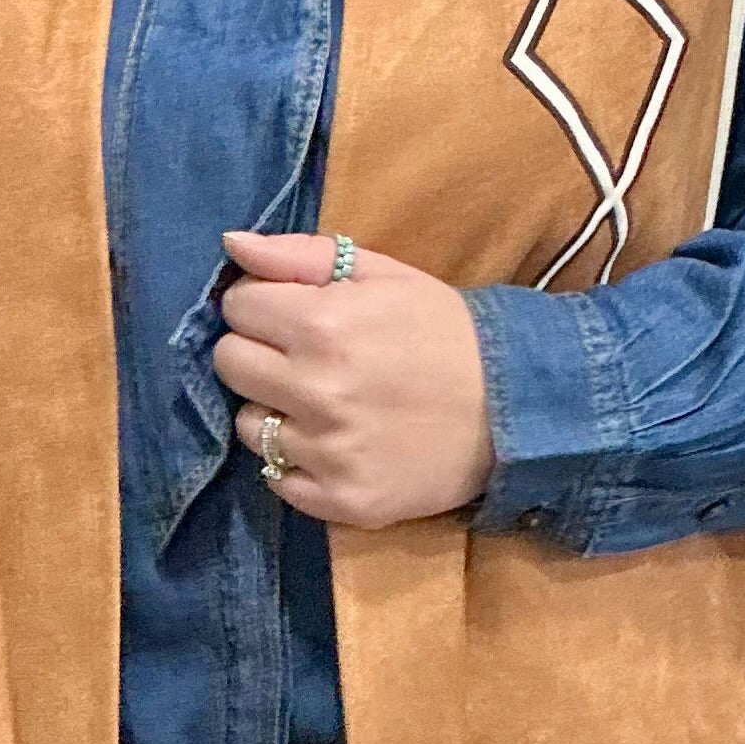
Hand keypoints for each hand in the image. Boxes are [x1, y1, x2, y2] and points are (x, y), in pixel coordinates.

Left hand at [212, 230, 495, 528]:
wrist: (515, 409)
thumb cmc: (445, 332)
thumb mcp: (384, 274)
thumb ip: (302, 254)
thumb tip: (232, 244)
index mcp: (324, 325)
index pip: (237, 309)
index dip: (260, 306)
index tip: (290, 315)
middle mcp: (318, 390)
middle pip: (230, 365)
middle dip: (256, 353)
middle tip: (300, 358)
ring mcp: (328, 451)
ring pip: (248, 426)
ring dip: (275, 410)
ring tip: (324, 403)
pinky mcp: (341, 499)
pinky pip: (276, 479)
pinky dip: (296, 462)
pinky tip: (334, 443)